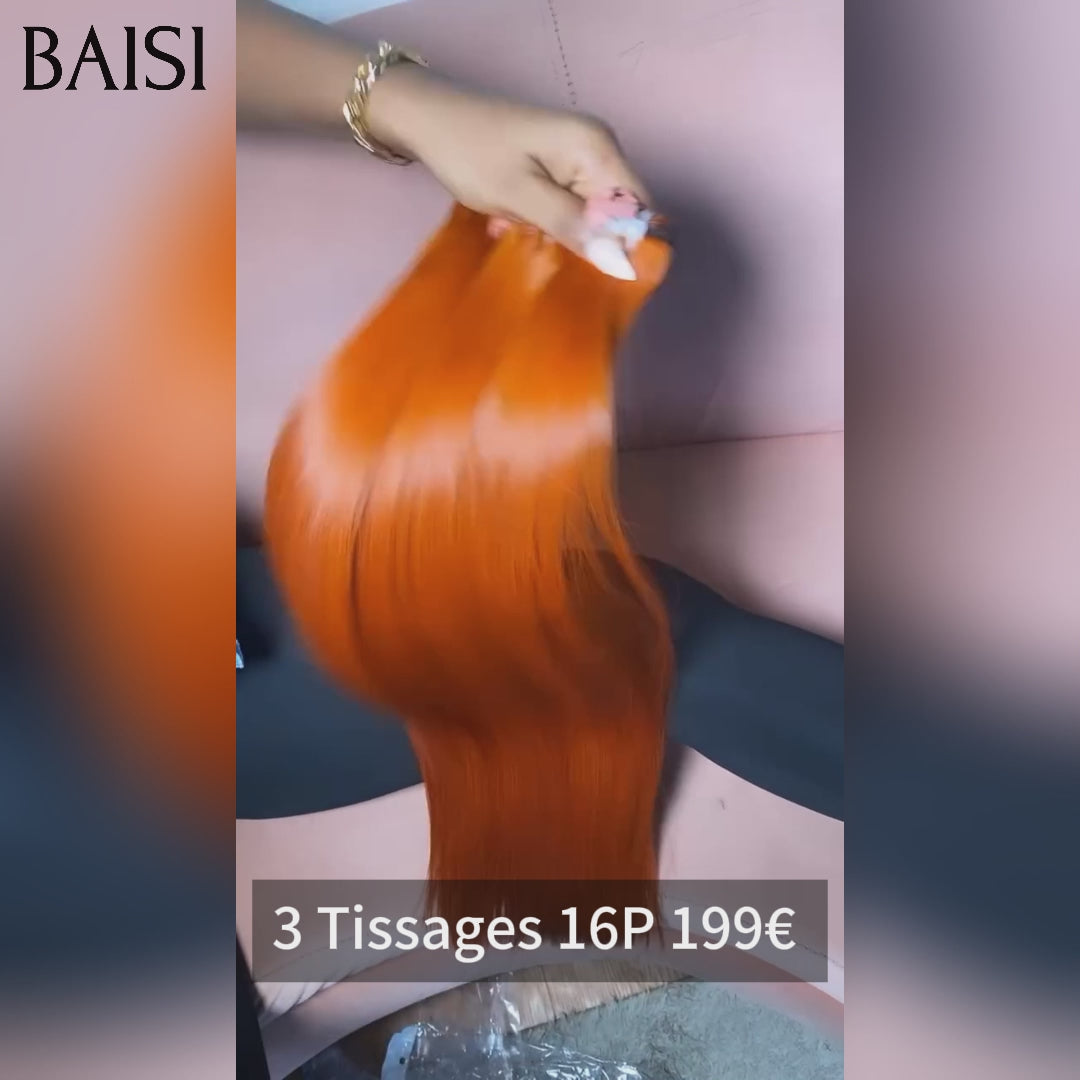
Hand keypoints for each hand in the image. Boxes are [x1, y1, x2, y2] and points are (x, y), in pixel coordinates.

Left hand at [368, 64, 652, 276]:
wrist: (427, 119)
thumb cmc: (469, 152)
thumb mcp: (519, 196)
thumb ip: (572, 226)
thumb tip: (622, 263)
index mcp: (597, 149)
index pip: (638, 210)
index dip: (625, 248)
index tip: (593, 278)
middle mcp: (599, 150)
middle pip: (618, 215)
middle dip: (590, 244)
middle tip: (545, 256)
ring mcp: (578, 158)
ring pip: (593, 217)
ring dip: (566, 238)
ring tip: (527, 239)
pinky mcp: (559, 169)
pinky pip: (572, 210)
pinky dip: (550, 226)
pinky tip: (520, 227)